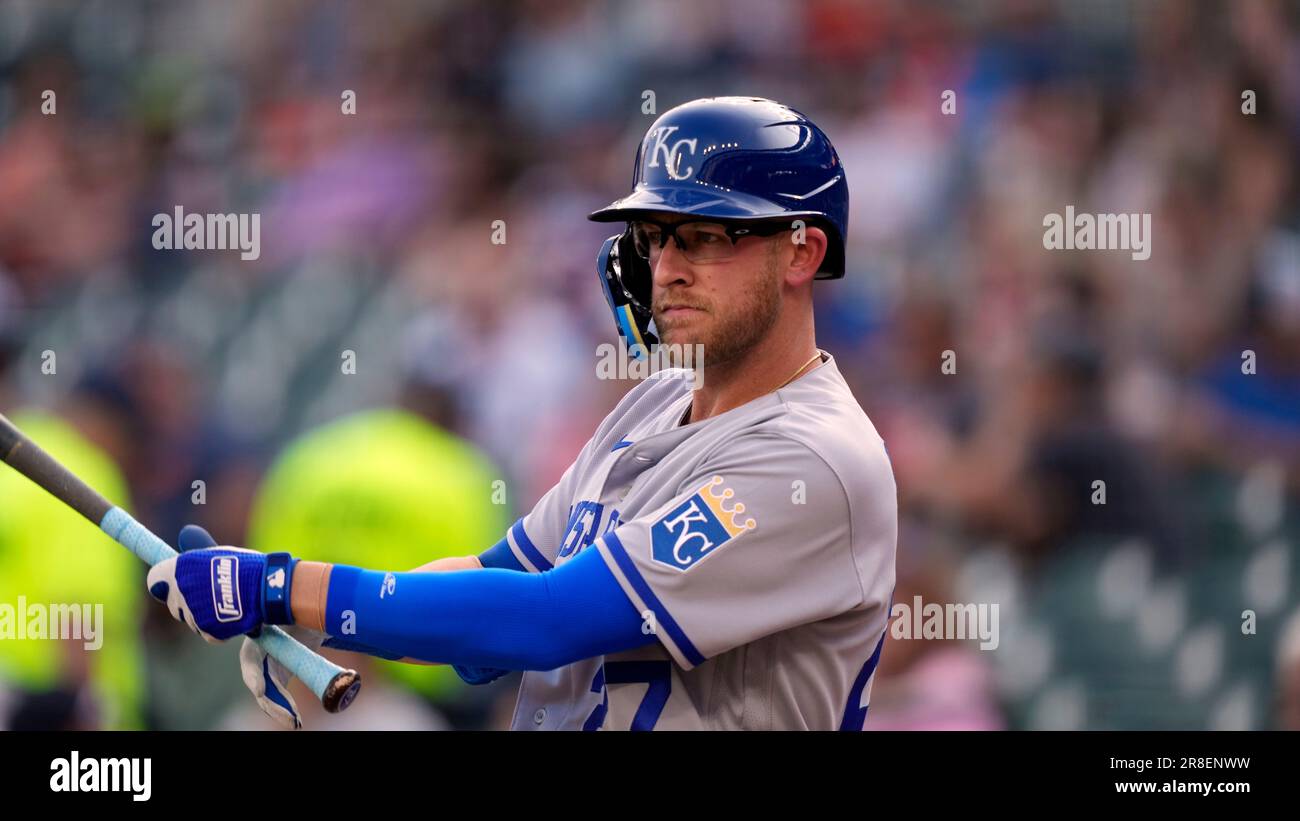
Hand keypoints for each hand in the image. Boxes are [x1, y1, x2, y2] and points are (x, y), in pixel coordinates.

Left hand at [146, 525, 295, 642]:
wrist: (267, 586)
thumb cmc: (245, 565)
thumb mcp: (216, 553)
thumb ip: (194, 557)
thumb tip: (184, 533)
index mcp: (180, 568)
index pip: (154, 580)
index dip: (164, 583)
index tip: (173, 584)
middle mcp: (181, 591)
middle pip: (173, 604)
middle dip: (188, 602)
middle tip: (212, 594)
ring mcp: (192, 614)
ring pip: (191, 620)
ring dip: (205, 615)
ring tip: (230, 603)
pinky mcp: (207, 631)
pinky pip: (207, 632)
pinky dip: (218, 628)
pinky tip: (234, 615)